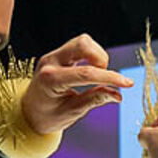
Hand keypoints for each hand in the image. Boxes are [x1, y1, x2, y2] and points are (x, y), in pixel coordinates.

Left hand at [19, 35, 133, 135]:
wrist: (29, 113)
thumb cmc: (48, 116)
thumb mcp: (72, 112)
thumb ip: (94, 100)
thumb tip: (118, 95)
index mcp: (51, 80)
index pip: (86, 74)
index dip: (110, 77)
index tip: (127, 84)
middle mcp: (50, 62)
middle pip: (83, 44)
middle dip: (101, 60)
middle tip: (102, 78)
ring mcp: (53, 55)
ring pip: (83, 41)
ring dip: (97, 56)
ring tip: (96, 76)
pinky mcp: (58, 54)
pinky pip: (80, 45)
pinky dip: (92, 56)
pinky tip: (90, 71)